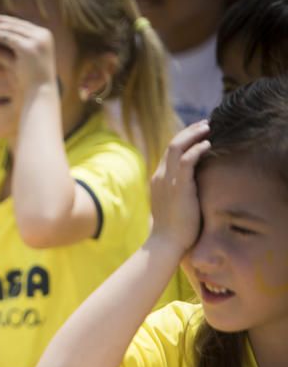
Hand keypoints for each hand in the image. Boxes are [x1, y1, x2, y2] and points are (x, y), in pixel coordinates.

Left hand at [0, 12, 56, 98]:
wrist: (40, 94)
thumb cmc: (30, 80)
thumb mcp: (22, 59)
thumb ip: (14, 47)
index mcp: (45, 35)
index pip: (22, 25)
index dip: (6, 21)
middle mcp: (44, 35)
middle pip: (17, 24)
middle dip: (0, 20)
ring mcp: (37, 40)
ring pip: (12, 29)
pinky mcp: (29, 48)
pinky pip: (10, 38)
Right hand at [150, 121, 210, 251]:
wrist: (166, 243)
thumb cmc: (174, 229)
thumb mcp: (175, 205)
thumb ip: (179, 192)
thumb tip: (192, 187)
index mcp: (158, 180)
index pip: (169, 153)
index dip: (184, 139)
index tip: (199, 133)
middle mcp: (160, 176)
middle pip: (172, 144)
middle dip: (189, 131)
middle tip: (206, 123)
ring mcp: (167, 180)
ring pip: (177, 147)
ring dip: (194, 134)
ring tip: (209, 127)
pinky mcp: (178, 186)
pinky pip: (187, 160)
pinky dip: (197, 149)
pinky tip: (208, 145)